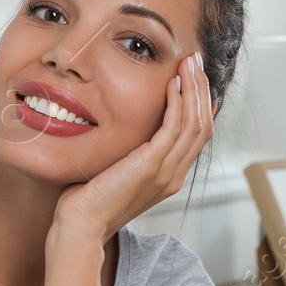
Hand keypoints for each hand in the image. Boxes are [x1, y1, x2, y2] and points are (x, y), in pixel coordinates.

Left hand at [52, 51, 213, 244]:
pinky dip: (177, 103)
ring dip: (193, 89)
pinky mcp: (152, 167)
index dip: (200, 104)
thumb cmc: (90, 198)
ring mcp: (166, 172)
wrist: (82, 224)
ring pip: (194, 124)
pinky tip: (172, 84)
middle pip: (203, 125)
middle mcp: (174, 175)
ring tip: (188, 64)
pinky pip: (173, 129)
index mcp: (169, 176)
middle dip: (201, 89)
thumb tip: (127, 128)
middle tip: (195, 61)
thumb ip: (131, 151)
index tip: (195, 78)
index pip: (197, 135)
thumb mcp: (118, 169)